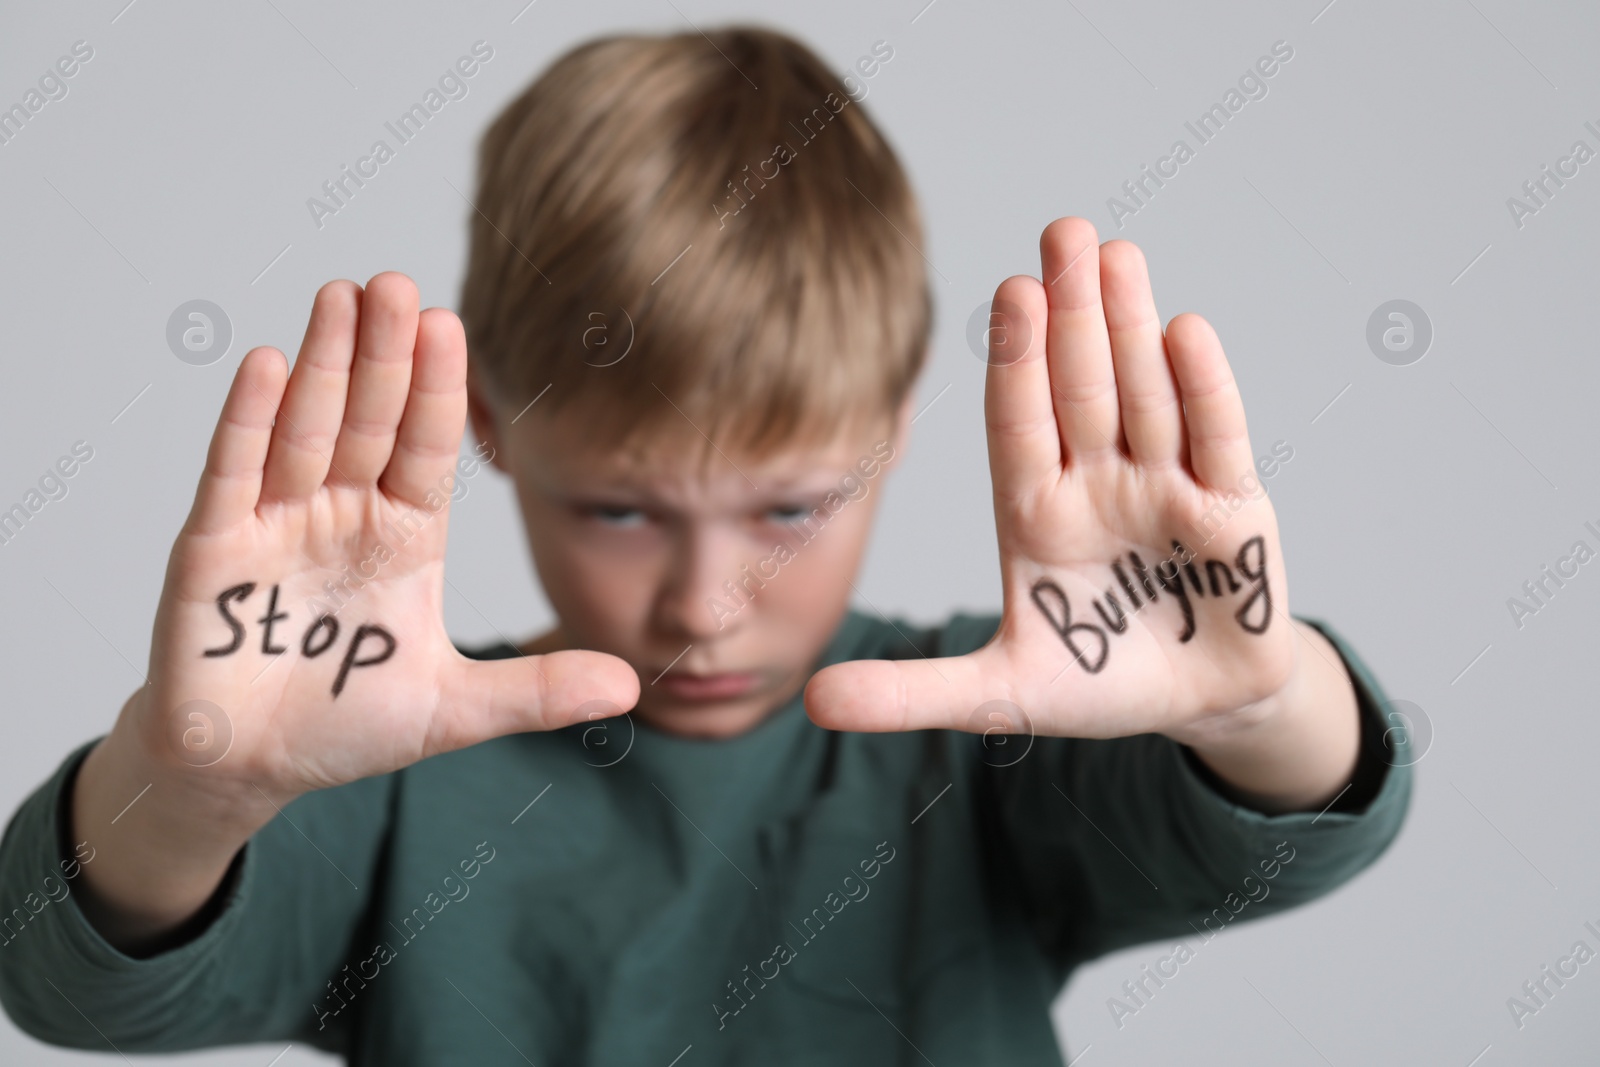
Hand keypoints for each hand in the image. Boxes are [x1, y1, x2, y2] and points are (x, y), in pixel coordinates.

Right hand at [131, 273, 638, 804]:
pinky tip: (267, 364)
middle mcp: (341, 517)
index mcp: (403, 539)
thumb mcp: (453, 709)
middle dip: (382, 354)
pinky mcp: (211, 552)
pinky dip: (248, 422)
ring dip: (321, 365)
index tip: (452, 324)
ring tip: (341, 294)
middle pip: (367, 422)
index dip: (439, 392)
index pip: (426, 451)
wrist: (248, 769)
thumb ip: (535, 691)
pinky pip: (233, 476)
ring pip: (304, 431)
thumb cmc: (344, 724)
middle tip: (397, 280)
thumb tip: (631, 687)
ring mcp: (275, 527)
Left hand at [806, 218, 1295, 746]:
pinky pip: (1217, 443)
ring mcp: (1166, 491)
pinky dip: (1203, 391)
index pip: (1020, 426)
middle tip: (1062, 231)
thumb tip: (813, 701)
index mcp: (1036, 516)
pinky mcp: (1235, 513)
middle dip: (1073, 315)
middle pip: (1081, 391)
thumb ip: (912, 692)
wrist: (1200, 706)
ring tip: (1115, 254)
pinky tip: (1183, 329)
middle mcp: (1098, 486)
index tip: (1008, 292)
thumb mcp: (1000, 696)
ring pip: (1144, 397)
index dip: (1016, 364)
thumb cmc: (1099, 684)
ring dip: (1130, 327)